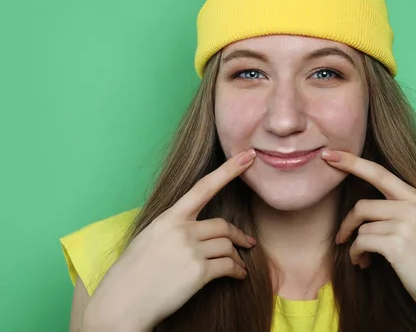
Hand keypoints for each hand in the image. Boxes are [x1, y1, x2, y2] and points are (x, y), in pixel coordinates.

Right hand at [82, 149, 257, 331]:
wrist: (121, 305)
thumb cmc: (132, 275)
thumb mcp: (148, 239)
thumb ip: (172, 229)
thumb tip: (193, 228)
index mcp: (167, 218)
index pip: (203, 187)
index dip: (229, 170)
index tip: (248, 156)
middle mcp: (180, 230)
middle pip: (222, 225)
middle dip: (237, 234)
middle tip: (247, 242)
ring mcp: (190, 250)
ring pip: (227, 246)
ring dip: (236, 255)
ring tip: (239, 265)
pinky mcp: (198, 272)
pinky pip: (228, 266)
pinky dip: (237, 271)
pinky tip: (238, 276)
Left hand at [321, 149, 415, 320]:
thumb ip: (400, 211)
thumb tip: (365, 212)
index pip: (379, 172)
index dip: (352, 162)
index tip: (329, 154)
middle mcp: (412, 206)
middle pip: (363, 205)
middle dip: (347, 222)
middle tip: (340, 237)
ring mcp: (405, 224)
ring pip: (362, 227)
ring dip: (355, 245)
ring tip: (362, 259)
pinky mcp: (396, 244)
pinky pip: (362, 242)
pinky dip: (357, 254)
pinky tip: (364, 264)